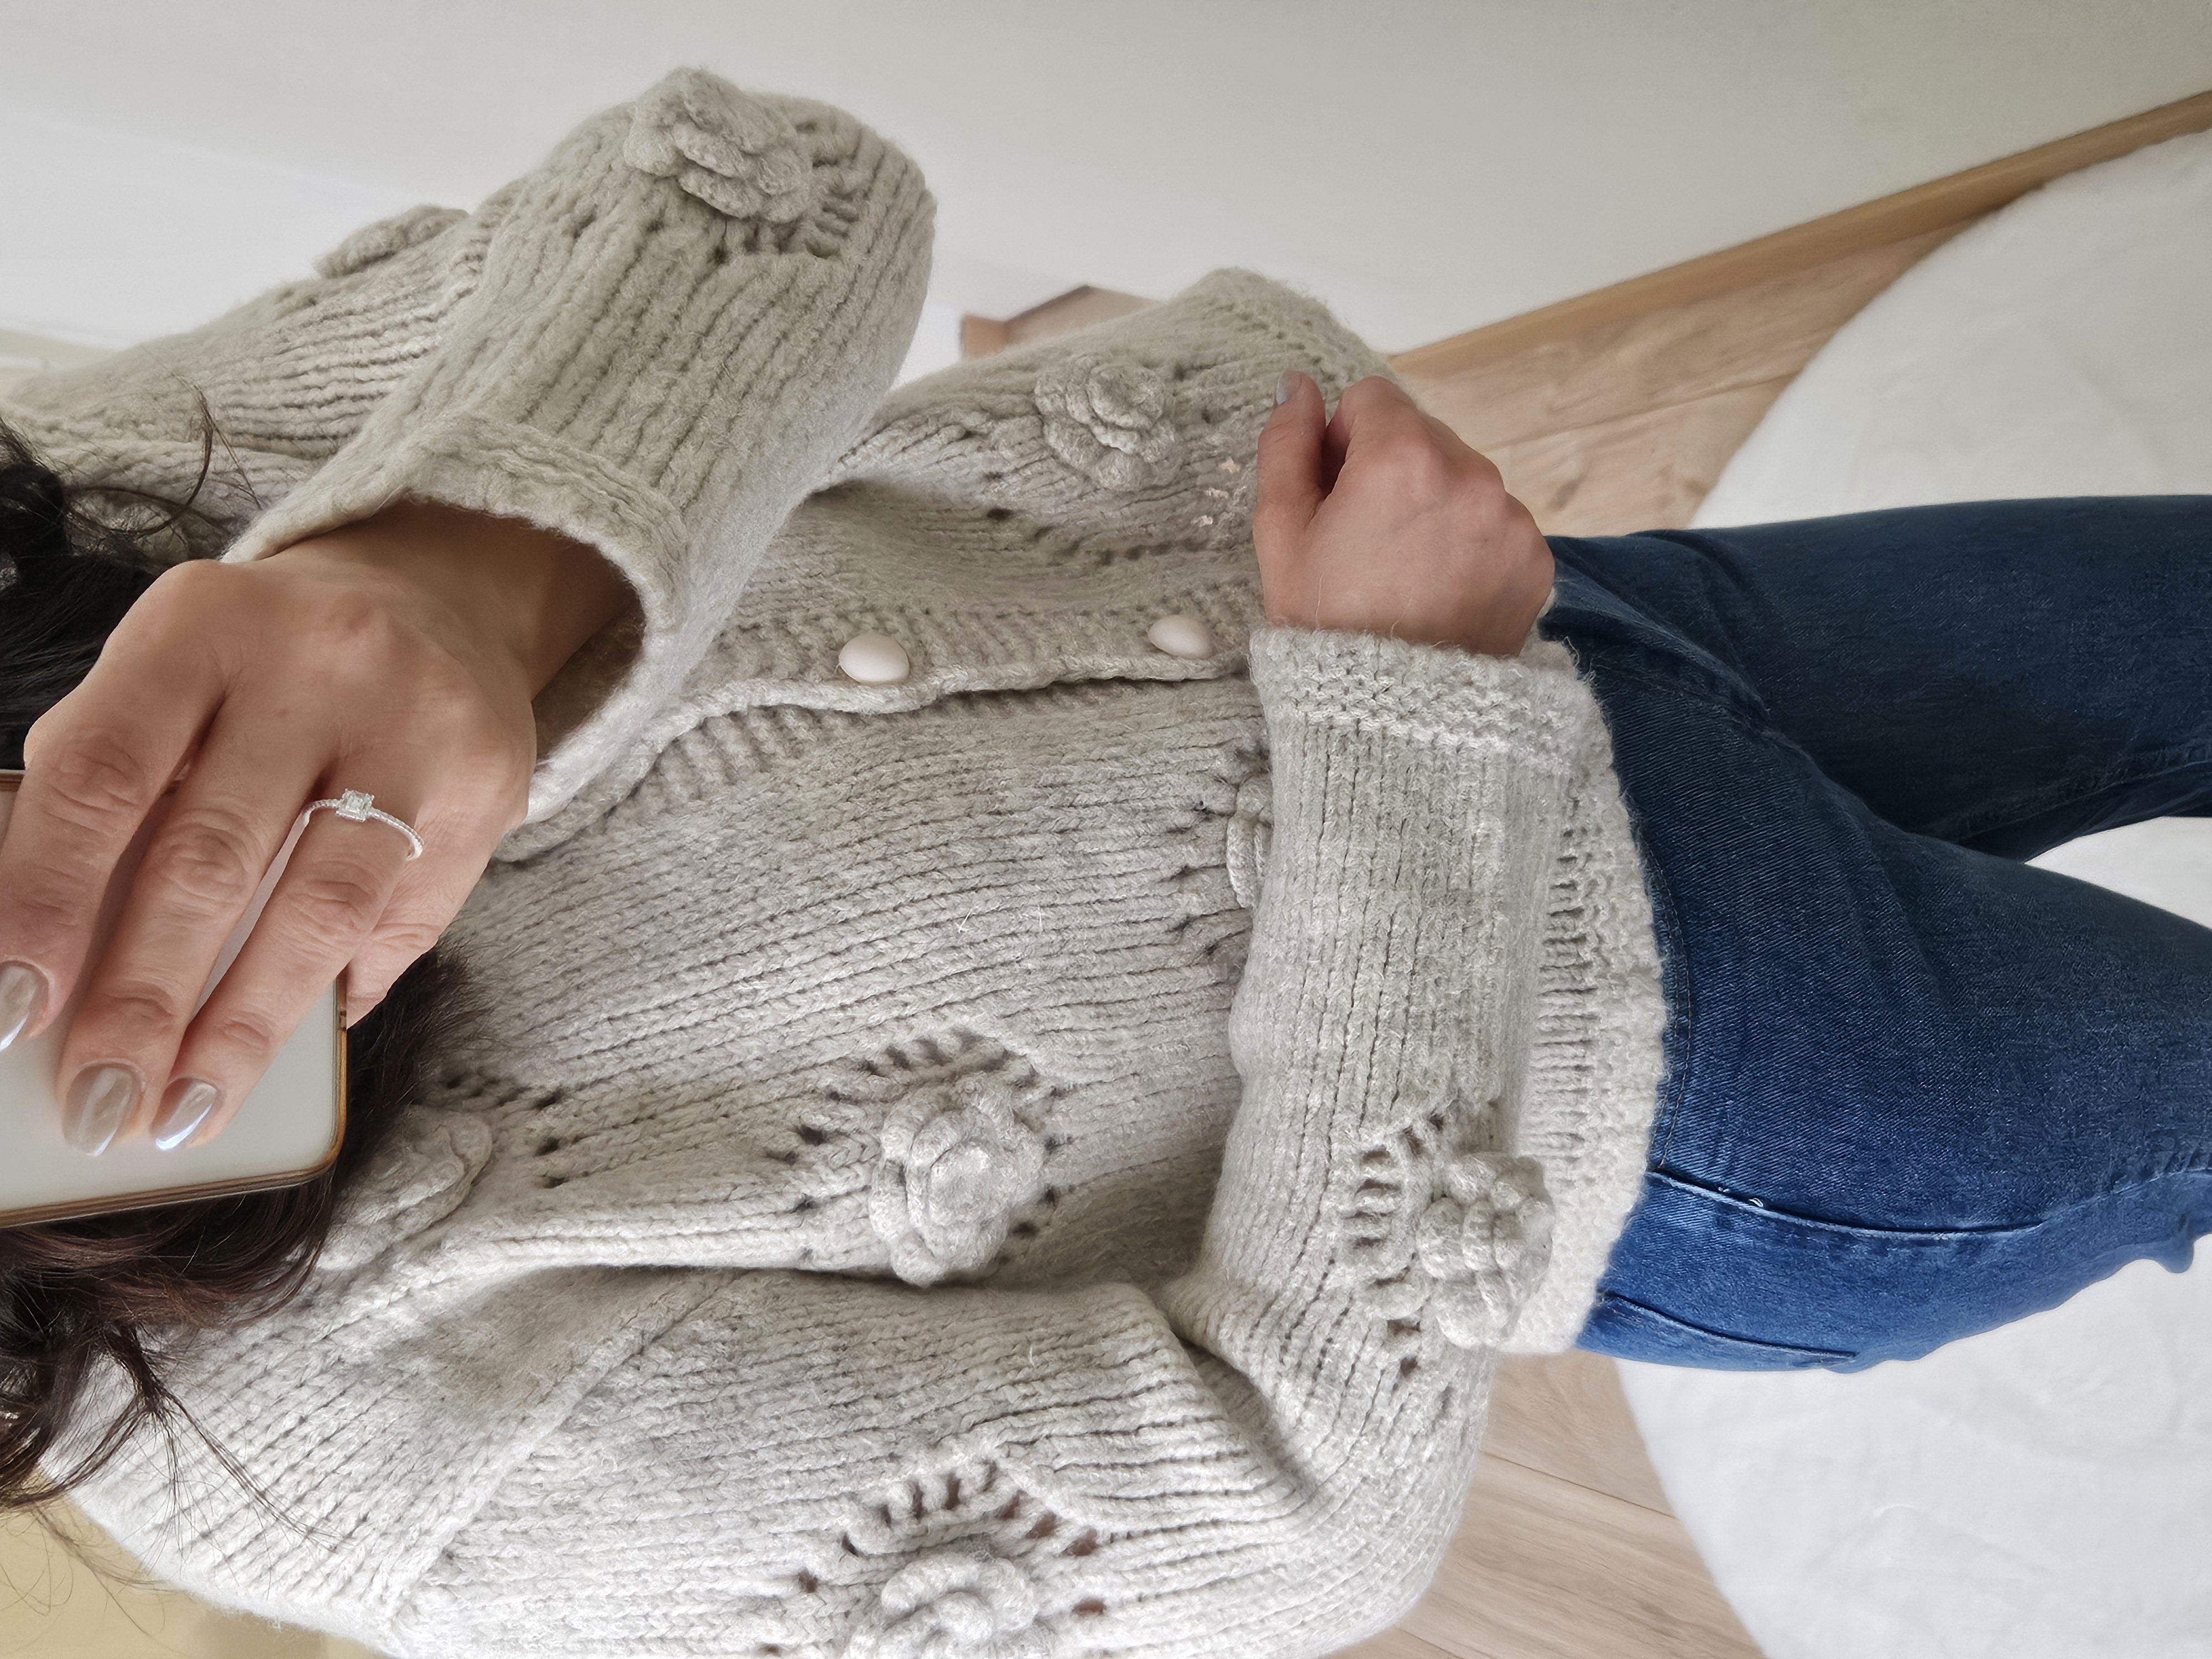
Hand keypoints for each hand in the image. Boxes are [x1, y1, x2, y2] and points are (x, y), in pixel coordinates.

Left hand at [0, 502, 631, 1154]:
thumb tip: (61, 963)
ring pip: (320, 907)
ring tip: (189, 1105)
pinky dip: (343, 989)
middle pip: (212, 857)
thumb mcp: (172, 680)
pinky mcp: (488, 783)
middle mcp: (319, 662)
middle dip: (145, 999)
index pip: (102, 774)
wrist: (438, 601)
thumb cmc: (265, 668)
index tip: (15, 1007)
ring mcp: (417, 723)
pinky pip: (407, 919)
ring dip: (245, 1027)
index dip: (49, 899)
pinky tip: (297, 1039)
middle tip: (100, 1101)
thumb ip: (116, 785)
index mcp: (203, 624)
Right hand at [1253, 372, 1552, 657]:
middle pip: (1422, 434)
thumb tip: (1296, 381)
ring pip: (1462, 478)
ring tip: (1405, 572)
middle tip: (1366, 543)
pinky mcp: (1536, 558)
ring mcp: (1512, 518)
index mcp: (1403, 456)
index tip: (1335, 498)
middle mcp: (1471, 474)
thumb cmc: (1324, 626)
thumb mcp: (1281, 533)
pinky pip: (1496, 523)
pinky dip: (1470, 544)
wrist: (1394, 719)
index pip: (1370, 399)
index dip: (1341, 443)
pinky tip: (1441, 589)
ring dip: (1434, 504)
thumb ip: (1286, 443)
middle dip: (1392, 470)